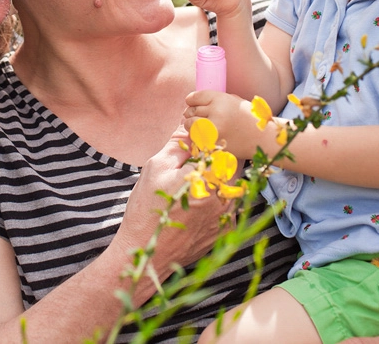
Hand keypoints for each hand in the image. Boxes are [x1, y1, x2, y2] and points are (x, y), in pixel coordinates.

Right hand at [113, 130, 231, 301]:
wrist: (146, 253)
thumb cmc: (147, 209)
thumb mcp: (156, 168)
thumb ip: (178, 143)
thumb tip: (191, 126)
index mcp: (207, 177)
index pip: (222, 148)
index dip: (210, 143)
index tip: (196, 148)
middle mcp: (222, 197)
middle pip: (231, 167)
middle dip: (215, 163)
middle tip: (193, 168)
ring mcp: (226, 216)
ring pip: (231, 187)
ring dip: (217, 182)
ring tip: (192, 188)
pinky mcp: (225, 231)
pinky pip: (228, 207)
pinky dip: (216, 202)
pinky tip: (195, 207)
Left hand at [183, 90, 265, 160]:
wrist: (263, 138)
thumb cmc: (249, 118)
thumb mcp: (235, 102)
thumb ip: (216, 100)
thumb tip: (193, 101)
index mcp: (221, 100)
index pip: (196, 97)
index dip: (191, 100)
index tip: (190, 102)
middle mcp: (216, 113)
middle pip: (191, 110)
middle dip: (190, 113)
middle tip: (194, 115)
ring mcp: (213, 130)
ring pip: (190, 124)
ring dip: (191, 125)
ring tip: (199, 125)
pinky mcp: (213, 144)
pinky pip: (196, 138)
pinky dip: (197, 137)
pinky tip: (205, 135)